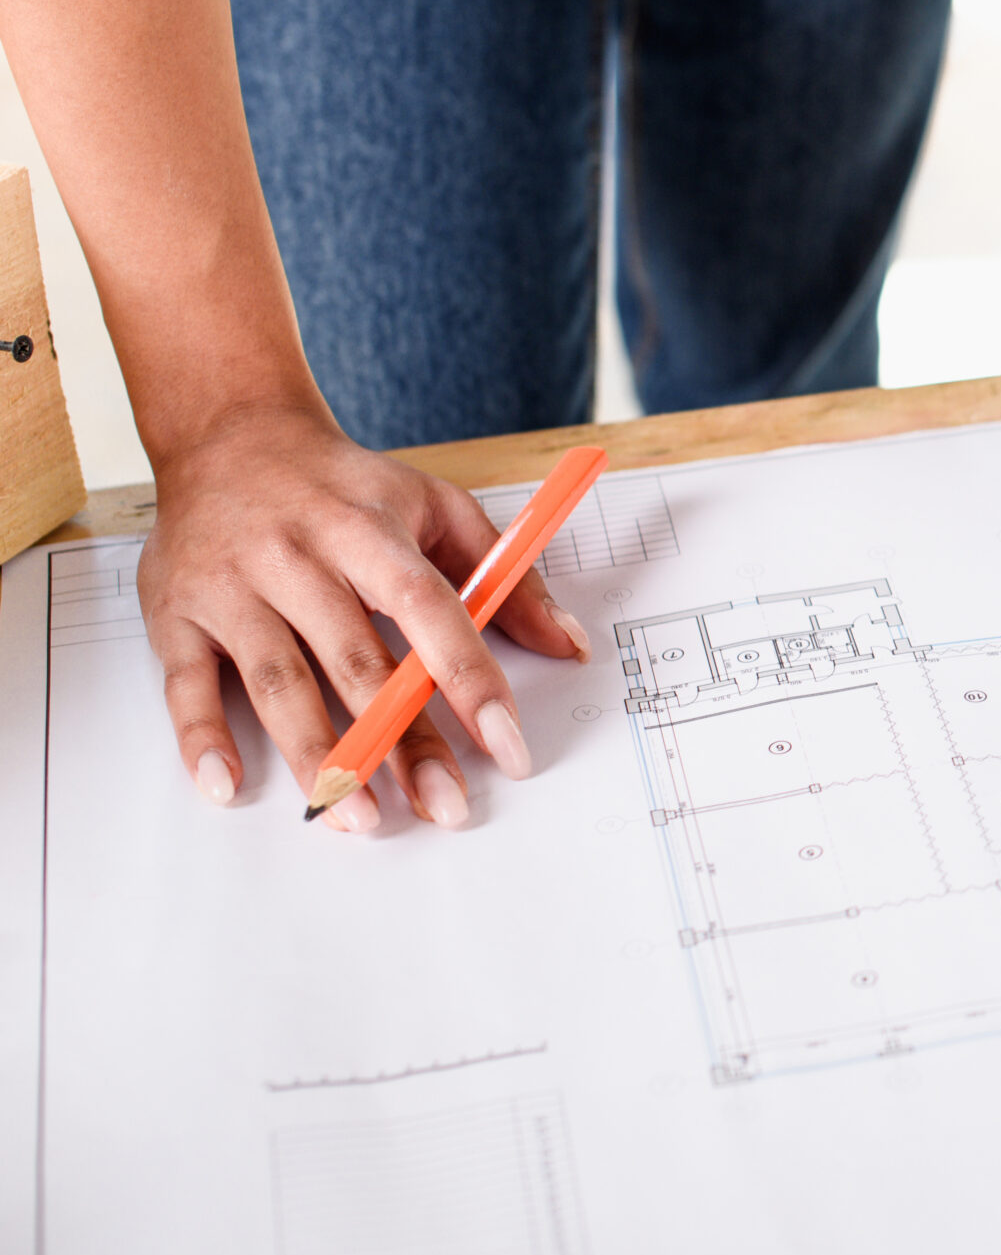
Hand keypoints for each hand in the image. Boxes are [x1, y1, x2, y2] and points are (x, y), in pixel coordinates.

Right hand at [137, 402, 585, 828]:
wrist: (230, 436)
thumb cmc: (347, 489)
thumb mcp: (438, 508)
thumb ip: (507, 579)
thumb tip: (570, 645)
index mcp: (367, 529)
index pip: (428, 610)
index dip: (469, 678)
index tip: (507, 744)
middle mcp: (296, 556)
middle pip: (355, 662)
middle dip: (402, 743)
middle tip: (446, 807)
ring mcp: (232, 586)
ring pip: (277, 681)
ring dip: (317, 755)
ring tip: (358, 818)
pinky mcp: (175, 613)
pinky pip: (186, 684)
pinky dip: (202, 740)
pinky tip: (228, 788)